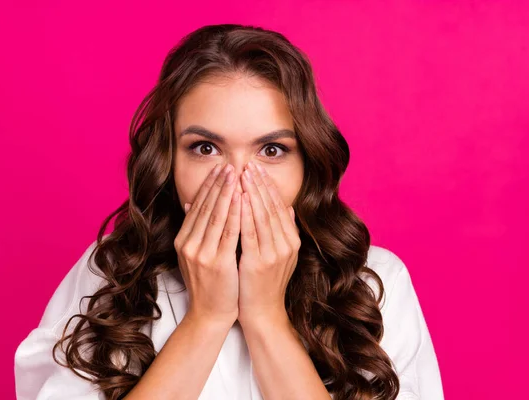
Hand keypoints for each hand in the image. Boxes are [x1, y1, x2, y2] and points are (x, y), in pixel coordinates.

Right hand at [174, 163, 240, 325]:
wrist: (210, 313)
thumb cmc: (209, 284)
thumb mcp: (195, 254)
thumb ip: (194, 229)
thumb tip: (191, 203)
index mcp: (184, 240)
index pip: (198, 206)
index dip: (210, 186)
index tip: (220, 169)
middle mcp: (189, 244)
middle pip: (206, 207)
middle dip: (219, 184)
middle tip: (229, 164)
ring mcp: (202, 253)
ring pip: (217, 216)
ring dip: (227, 192)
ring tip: (236, 174)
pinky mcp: (217, 262)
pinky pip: (228, 232)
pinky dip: (236, 213)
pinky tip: (242, 198)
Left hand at [237, 161, 300, 326]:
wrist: (263, 314)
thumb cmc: (265, 283)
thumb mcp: (280, 256)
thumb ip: (284, 231)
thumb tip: (288, 207)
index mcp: (291, 241)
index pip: (279, 206)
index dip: (267, 186)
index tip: (257, 168)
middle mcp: (286, 245)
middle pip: (271, 207)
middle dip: (259, 184)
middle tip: (249, 164)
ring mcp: (273, 254)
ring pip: (261, 216)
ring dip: (251, 193)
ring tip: (242, 174)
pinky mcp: (258, 263)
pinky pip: (250, 233)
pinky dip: (244, 214)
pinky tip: (237, 199)